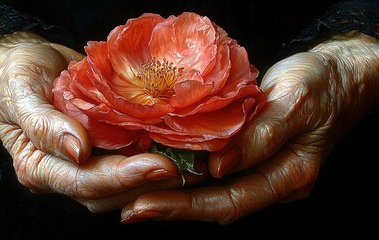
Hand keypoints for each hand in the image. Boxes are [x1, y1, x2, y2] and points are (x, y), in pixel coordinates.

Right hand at [0, 31, 203, 212]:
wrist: (25, 60)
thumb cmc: (13, 75)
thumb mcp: (19, 93)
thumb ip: (44, 125)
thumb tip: (77, 151)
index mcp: (37, 167)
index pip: (82, 182)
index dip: (122, 177)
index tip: (159, 165)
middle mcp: (62, 172)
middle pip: (106, 193)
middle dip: (146, 183)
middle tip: (185, 168)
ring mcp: (82, 163)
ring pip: (120, 186)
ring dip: (153, 178)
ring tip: (188, 165)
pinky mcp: (99, 149)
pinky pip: (125, 161)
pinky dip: (149, 158)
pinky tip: (173, 149)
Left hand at [120, 32, 378, 223]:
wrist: (338, 77)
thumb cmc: (322, 85)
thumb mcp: (296, 102)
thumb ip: (261, 136)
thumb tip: (219, 167)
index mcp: (289, 176)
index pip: (232, 202)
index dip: (187, 207)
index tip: (148, 205)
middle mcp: (272, 181)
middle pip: (217, 204)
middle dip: (173, 207)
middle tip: (131, 209)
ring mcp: (262, 170)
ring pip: (214, 192)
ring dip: (175, 194)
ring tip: (136, 195)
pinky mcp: (252, 155)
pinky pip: (217, 172)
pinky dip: (188, 172)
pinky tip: (162, 168)